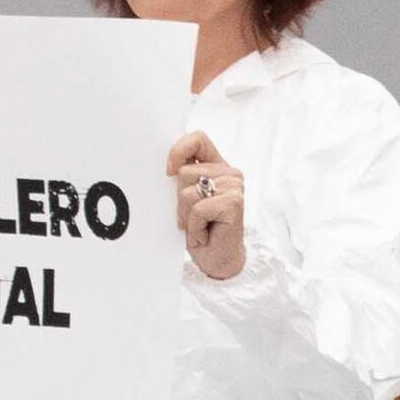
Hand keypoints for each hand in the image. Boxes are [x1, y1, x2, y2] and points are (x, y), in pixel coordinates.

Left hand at [164, 129, 245, 278]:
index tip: (168, 172)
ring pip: (187, 192)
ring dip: (186, 216)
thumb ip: (182, 179)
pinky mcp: (234, 203)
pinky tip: (205, 233)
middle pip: (184, 173)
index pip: (198, 139)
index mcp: (217, 166)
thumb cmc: (202, 230)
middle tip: (192, 218)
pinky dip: (195, 226)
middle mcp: (229, 173)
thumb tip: (165, 168)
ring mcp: (234, 186)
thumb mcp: (187, 199)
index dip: (179, 150)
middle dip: (179, 201)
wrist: (218, 260)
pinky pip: (197, 209)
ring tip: (199, 226)